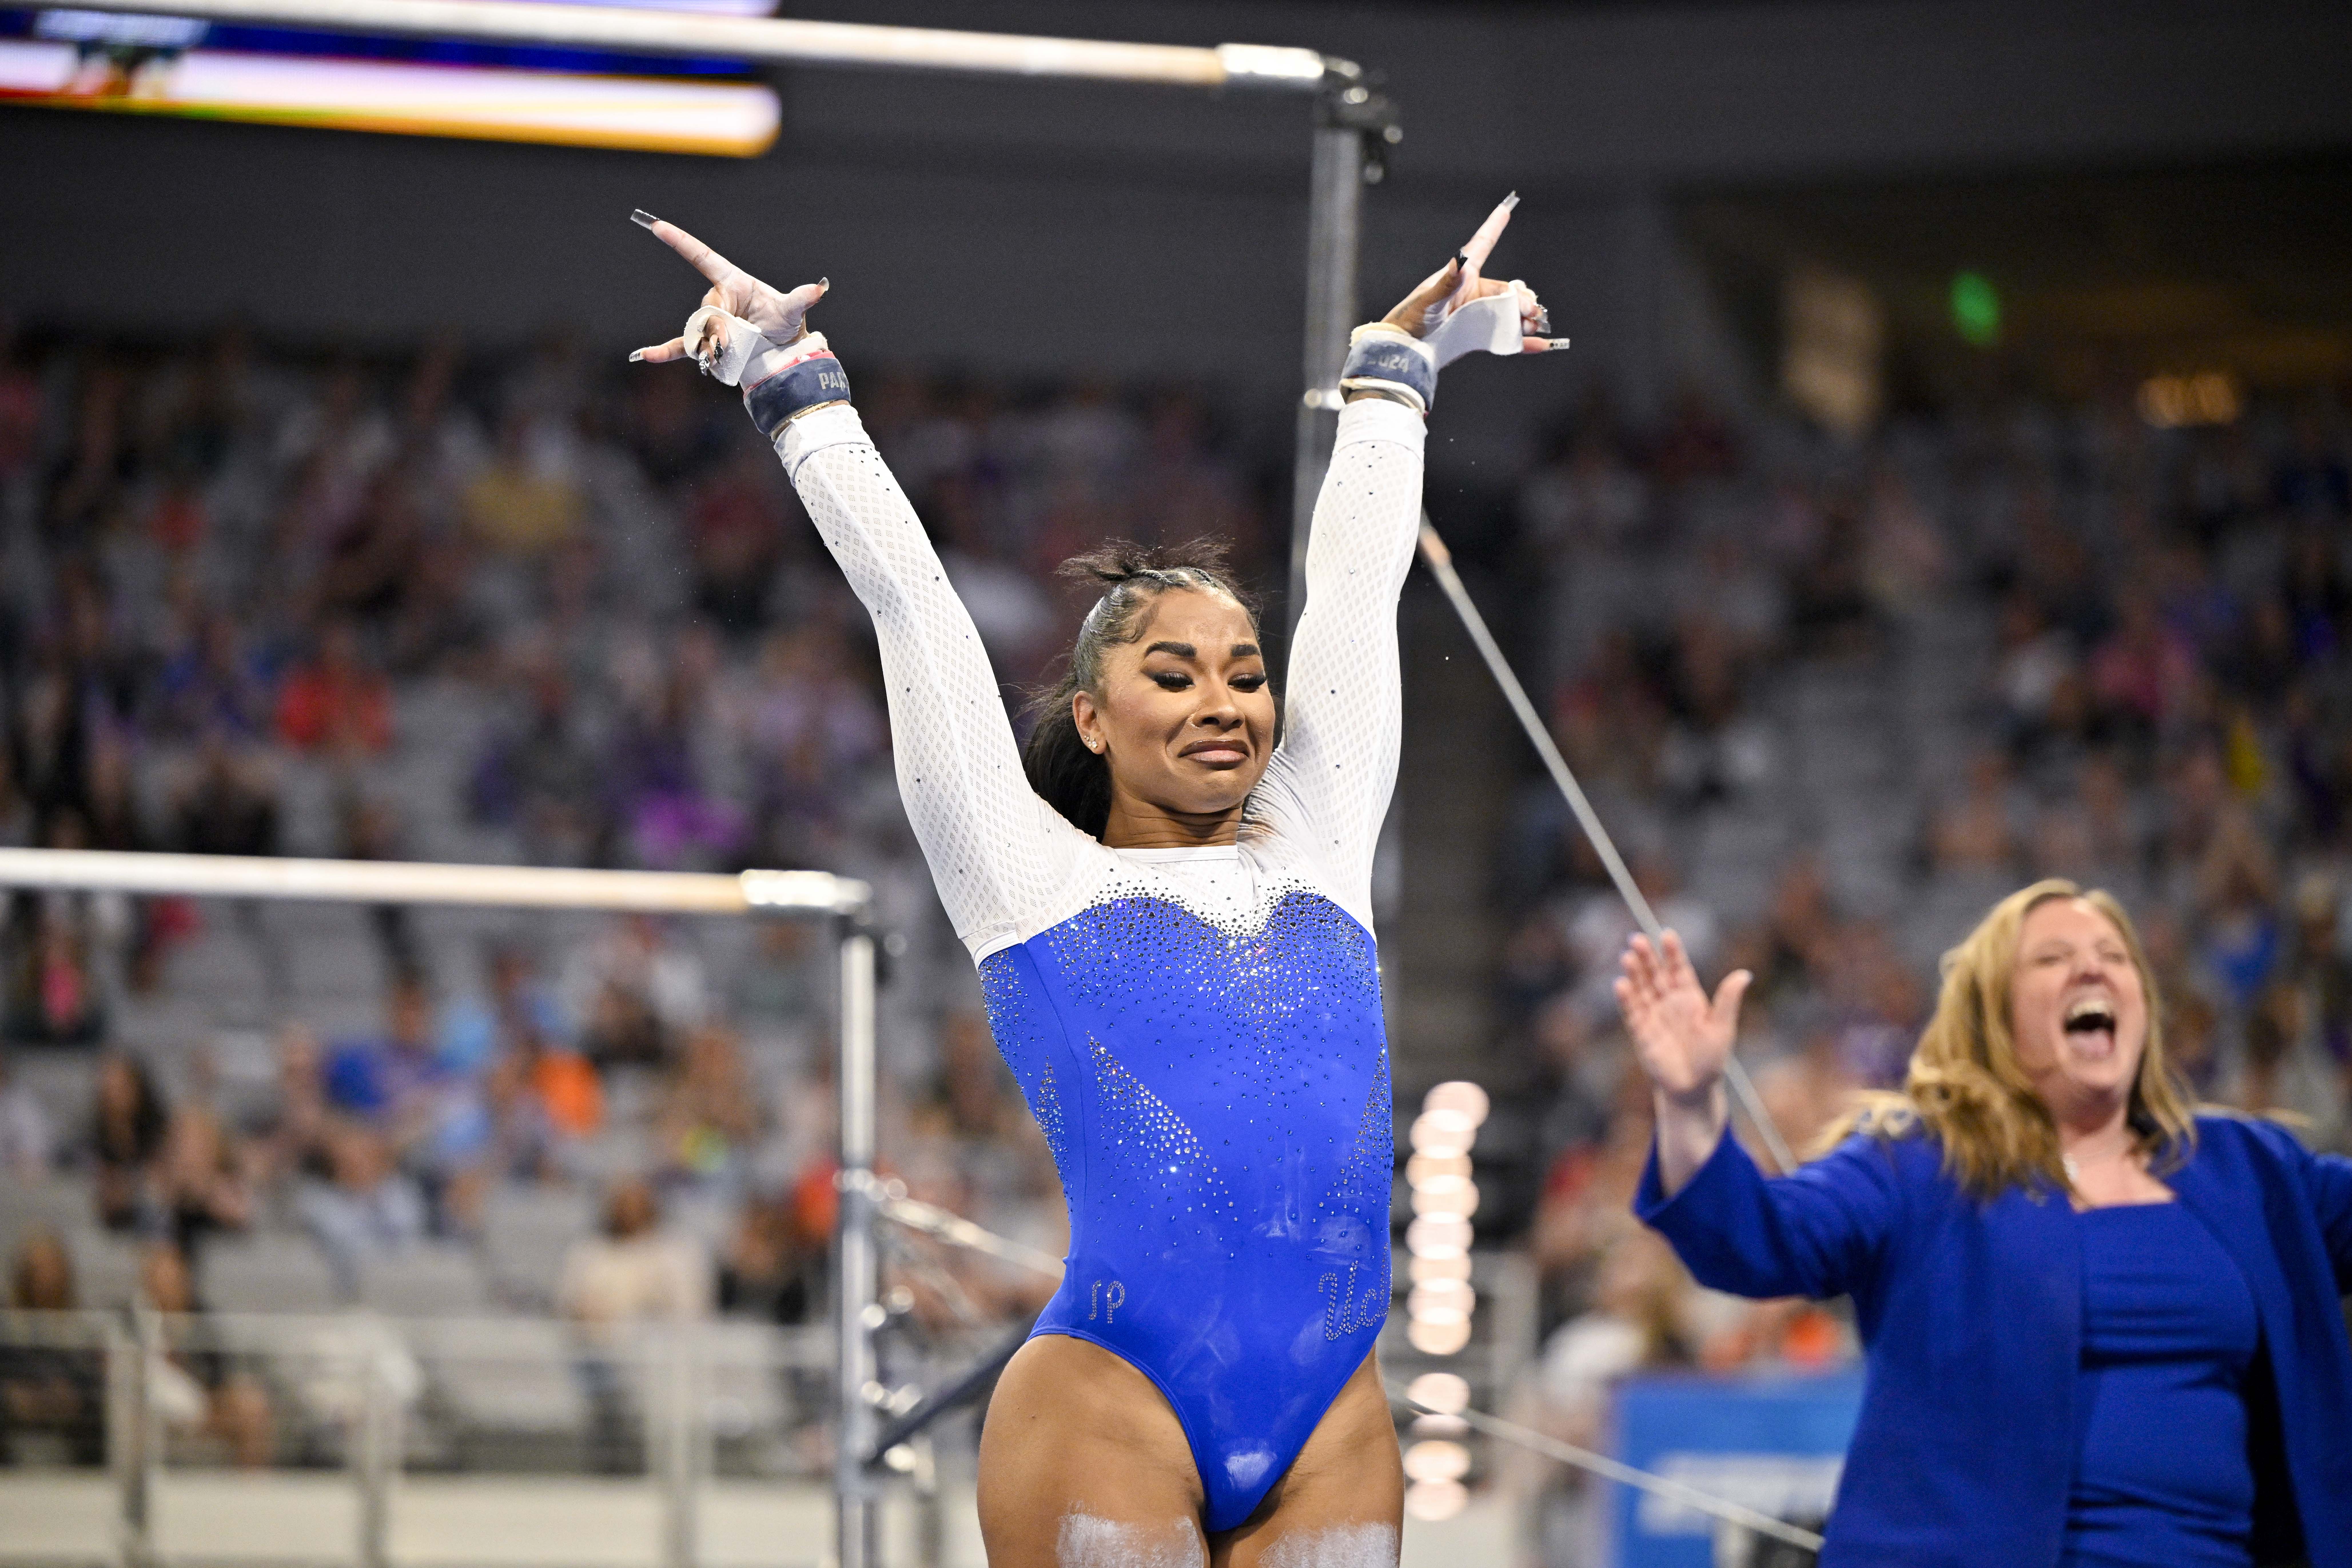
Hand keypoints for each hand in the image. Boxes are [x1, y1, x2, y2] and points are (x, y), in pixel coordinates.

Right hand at [628, 211, 828, 366]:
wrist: (780, 351)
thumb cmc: (784, 324)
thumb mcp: (792, 311)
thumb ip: (801, 299)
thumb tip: (821, 287)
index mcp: (732, 282)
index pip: (702, 256)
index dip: (680, 241)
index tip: (657, 226)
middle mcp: (717, 300)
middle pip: (705, 310)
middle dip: (716, 329)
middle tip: (729, 344)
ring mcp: (710, 323)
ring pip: (699, 332)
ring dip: (709, 347)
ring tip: (725, 357)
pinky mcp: (705, 344)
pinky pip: (680, 346)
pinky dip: (663, 351)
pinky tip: (644, 355)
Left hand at [1376, 193, 1558, 353]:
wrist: (1405, 348)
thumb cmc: (1411, 318)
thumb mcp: (1428, 300)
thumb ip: (1446, 283)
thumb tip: (1459, 262)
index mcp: (1462, 276)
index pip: (1481, 246)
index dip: (1493, 226)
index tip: (1506, 207)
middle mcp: (1474, 293)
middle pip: (1507, 290)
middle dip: (1522, 298)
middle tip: (1530, 309)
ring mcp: (1479, 315)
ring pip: (1511, 312)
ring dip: (1526, 317)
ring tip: (1536, 324)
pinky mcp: (1480, 336)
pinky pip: (1506, 336)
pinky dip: (1524, 341)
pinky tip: (1540, 344)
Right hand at [1615, 931, 1751, 1106]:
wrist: (1693, 1088)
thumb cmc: (1712, 1058)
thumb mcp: (1723, 1028)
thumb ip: (1728, 1001)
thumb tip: (1745, 974)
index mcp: (1690, 998)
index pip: (1679, 969)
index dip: (1673, 952)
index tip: (1667, 934)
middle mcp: (1669, 1002)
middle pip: (1656, 974)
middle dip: (1647, 957)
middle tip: (1638, 939)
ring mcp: (1653, 1015)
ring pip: (1641, 988)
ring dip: (1634, 973)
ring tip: (1628, 956)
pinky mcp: (1641, 1031)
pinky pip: (1631, 1012)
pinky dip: (1626, 998)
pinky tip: (1621, 984)